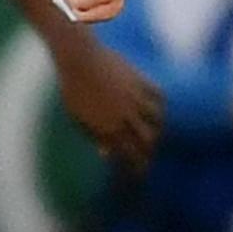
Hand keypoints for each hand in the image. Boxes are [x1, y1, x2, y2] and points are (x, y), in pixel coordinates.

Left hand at [49, 33, 163, 169]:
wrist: (79, 58)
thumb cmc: (72, 87)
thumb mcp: (78, 116)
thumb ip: (94, 135)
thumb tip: (106, 155)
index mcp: (107, 127)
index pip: (129, 154)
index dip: (136, 166)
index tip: (139, 173)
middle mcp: (125, 116)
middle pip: (147, 140)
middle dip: (150, 152)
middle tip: (149, 156)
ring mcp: (135, 98)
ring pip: (157, 120)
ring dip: (158, 128)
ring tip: (155, 132)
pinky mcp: (140, 81)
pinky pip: (159, 95)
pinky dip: (160, 103)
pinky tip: (158, 107)